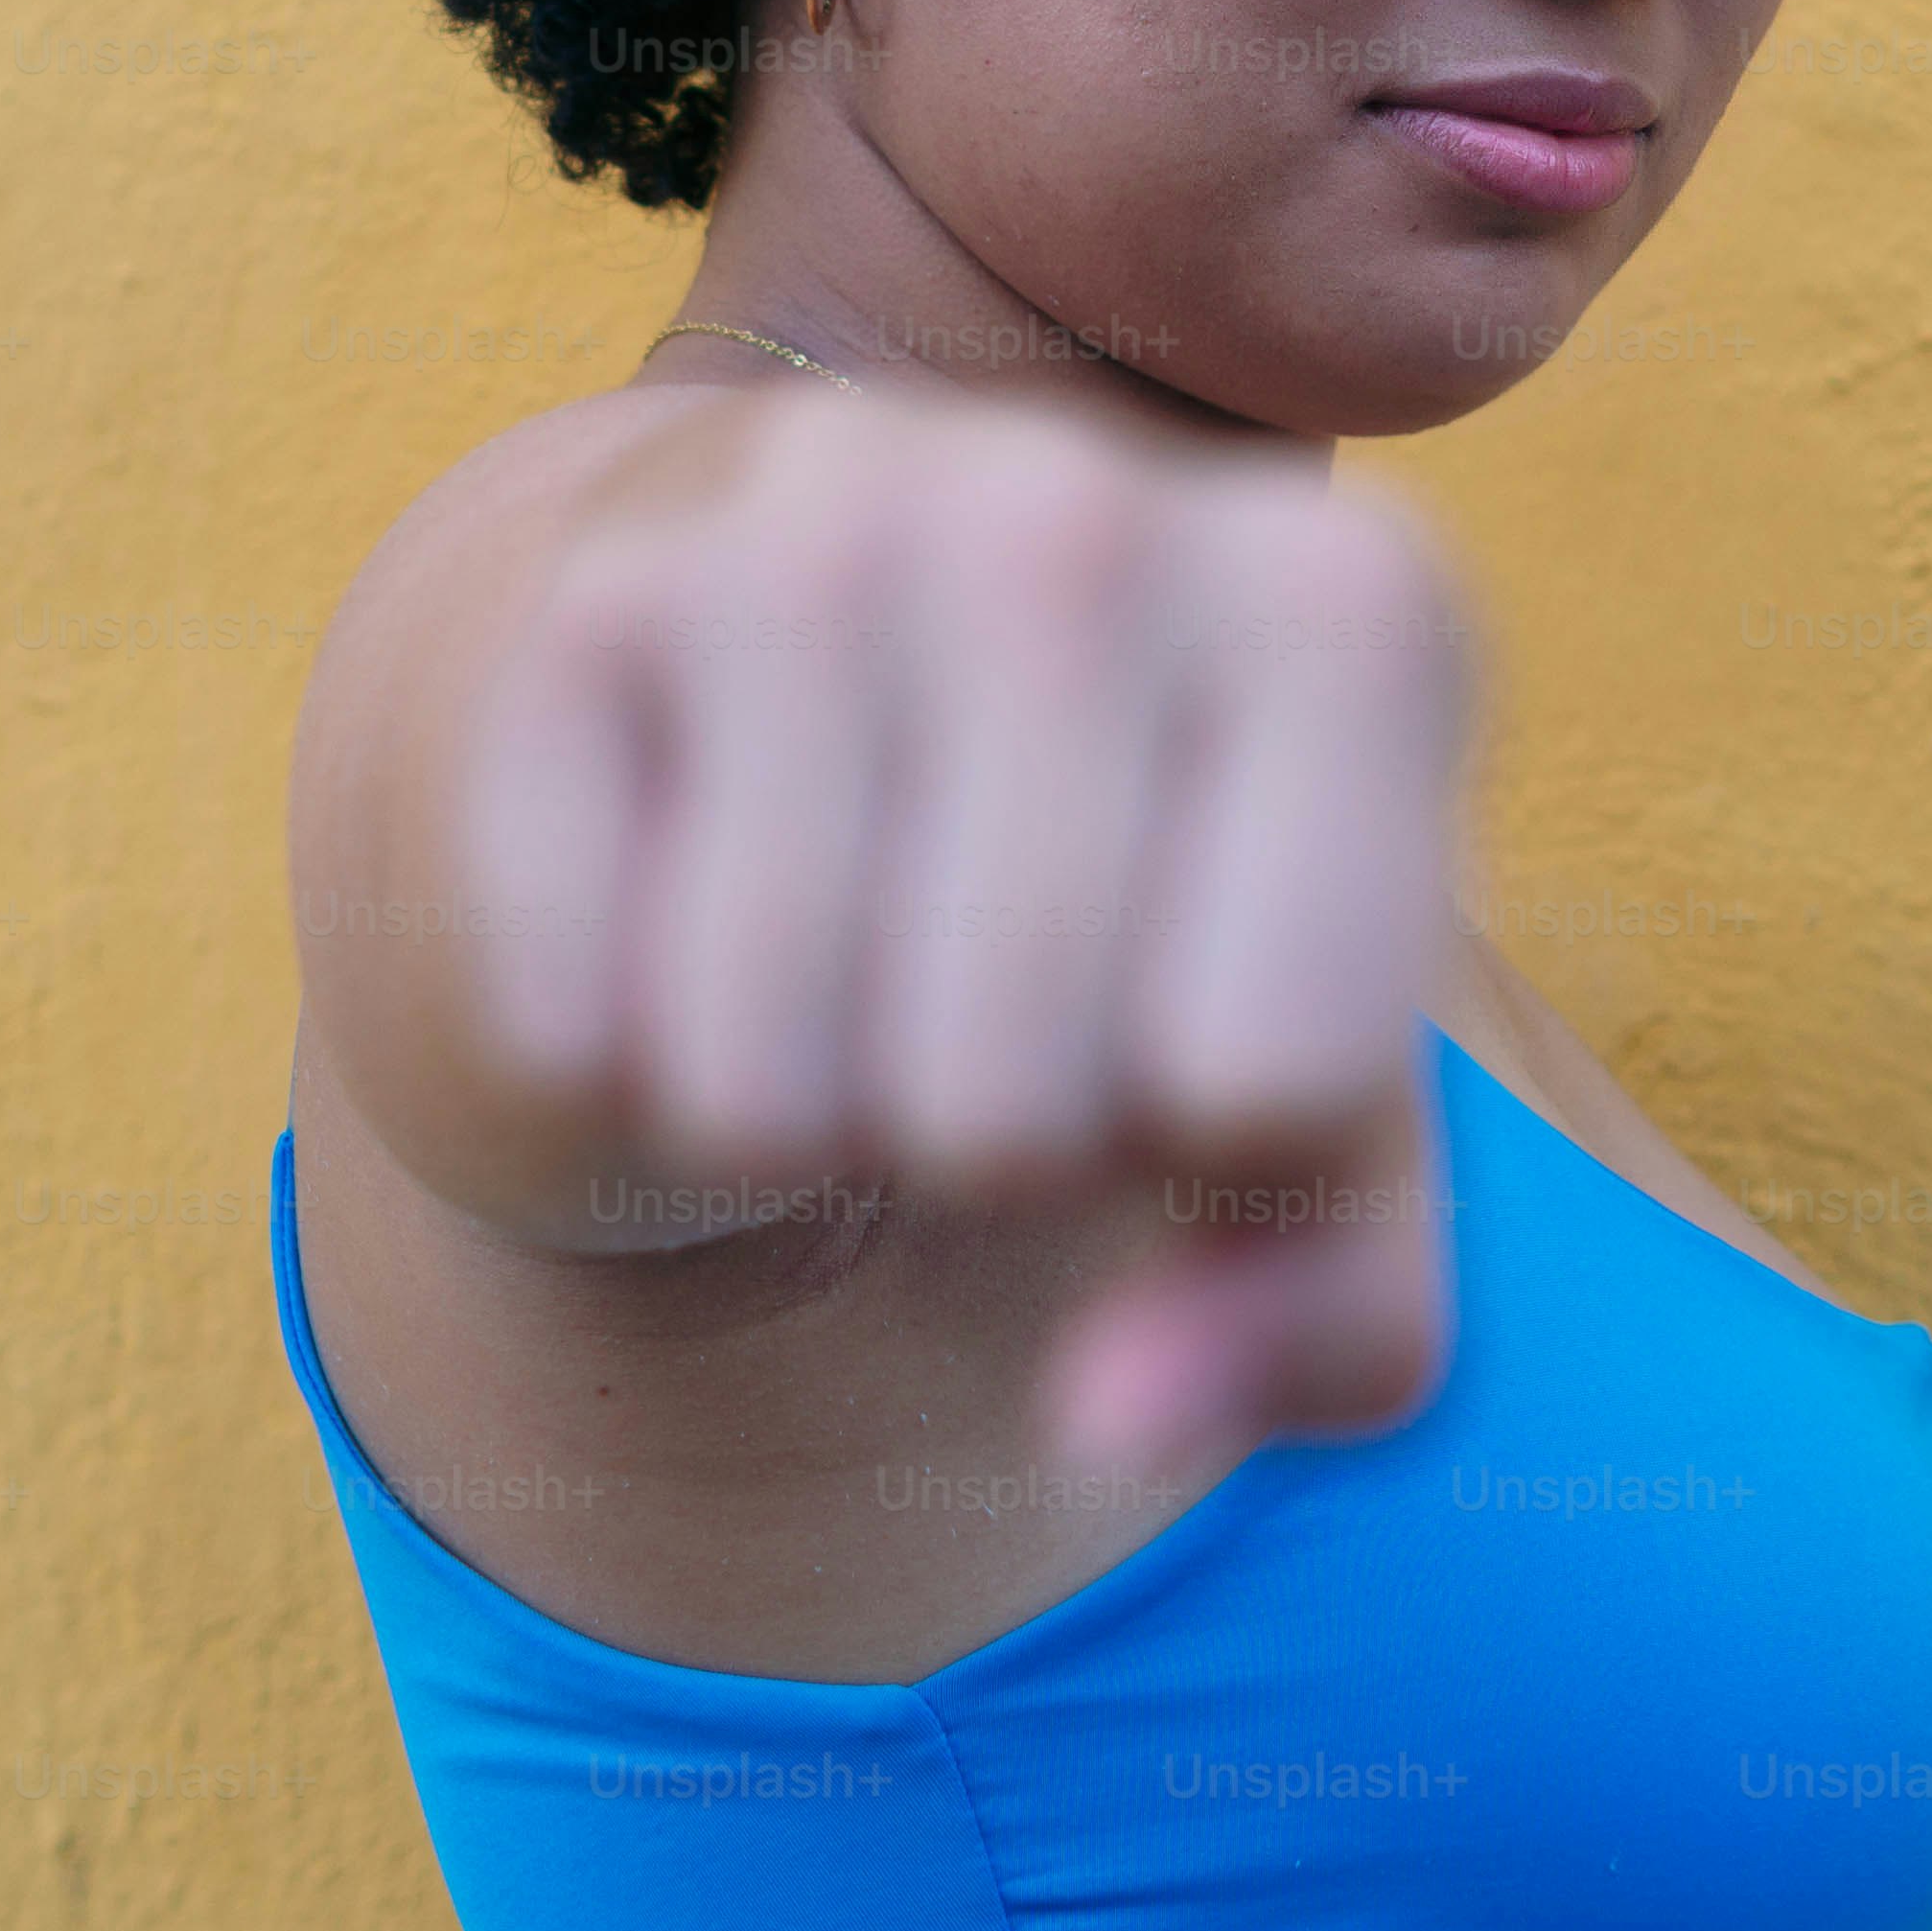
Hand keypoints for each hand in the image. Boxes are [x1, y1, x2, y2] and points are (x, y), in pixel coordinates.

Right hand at [452, 388, 1479, 1480]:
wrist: (847, 685)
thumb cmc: (1147, 929)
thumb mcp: (1314, 1123)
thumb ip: (1324, 1320)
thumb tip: (1107, 1422)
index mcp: (1352, 611)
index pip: (1271, 1089)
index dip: (1217, 1154)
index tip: (1206, 1022)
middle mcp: (1091, 508)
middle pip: (1005, 1117)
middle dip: (994, 1152)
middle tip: (995, 1007)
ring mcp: (819, 522)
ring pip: (771, 1090)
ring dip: (802, 1120)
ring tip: (858, 969)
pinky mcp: (591, 603)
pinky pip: (579, 1030)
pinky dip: (623, 1064)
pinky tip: (691, 914)